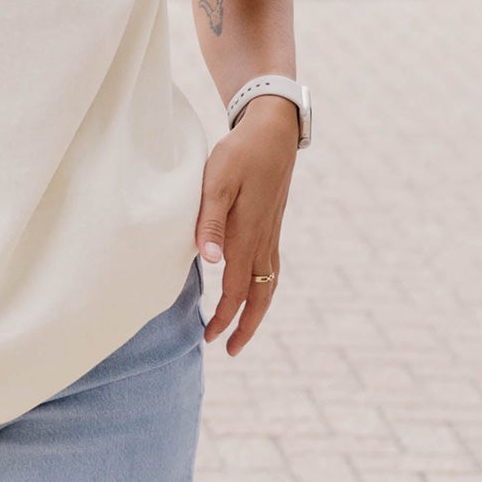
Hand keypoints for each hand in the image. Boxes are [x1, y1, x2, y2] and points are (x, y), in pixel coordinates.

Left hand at [194, 95, 297, 355]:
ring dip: (256, 310)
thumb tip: (209, 263)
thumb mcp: (216, 182)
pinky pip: (270, 268)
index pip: (235, 290)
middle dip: (246, 326)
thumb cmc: (239, 154)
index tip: (210, 338)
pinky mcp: (272, 225)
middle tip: (230, 350)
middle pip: (259, 296)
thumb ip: (210, 222)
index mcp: (247, 236)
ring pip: (268, 284)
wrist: (272, 131)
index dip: (224, 318)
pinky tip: (250, 290)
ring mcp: (271, 234)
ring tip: (241, 329)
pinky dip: (261, 288)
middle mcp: (263, 240)